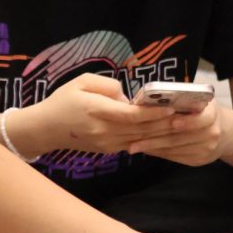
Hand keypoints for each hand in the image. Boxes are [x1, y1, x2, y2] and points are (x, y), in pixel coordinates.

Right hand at [14, 73, 175, 155]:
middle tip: (187, 117)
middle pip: (140, 129)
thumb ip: (107, 85)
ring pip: (140, 139)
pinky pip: (133, 144)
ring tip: (182, 125)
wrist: (45, 129)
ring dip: (161, 133)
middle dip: (165, 123)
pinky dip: (149, 139)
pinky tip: (164, 133)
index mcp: (96, 111)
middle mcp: (103, 131)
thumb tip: (128, 97)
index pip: (131, 115)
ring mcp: (106, 144)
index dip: (153, 112)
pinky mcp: (107, 150)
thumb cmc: (62, 100)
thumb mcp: (81, 81)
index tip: (171, 106)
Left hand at [125, 100, 229, 166]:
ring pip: (174, 148)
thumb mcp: (200, 101)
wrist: (227, 133)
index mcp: (213, 114)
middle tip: (132, 140)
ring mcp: (206, 149)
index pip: (198, 119)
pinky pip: (175, 157)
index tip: (163, 123)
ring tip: (133, 145)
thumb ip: (183, 100)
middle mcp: (212, 133)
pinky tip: (146, 149)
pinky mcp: (199, 160)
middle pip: (179, 137)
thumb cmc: (204, 111)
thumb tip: (152, 102)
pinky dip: (159, 153)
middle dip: (153, 138)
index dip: (183, 121)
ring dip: (152, 147)